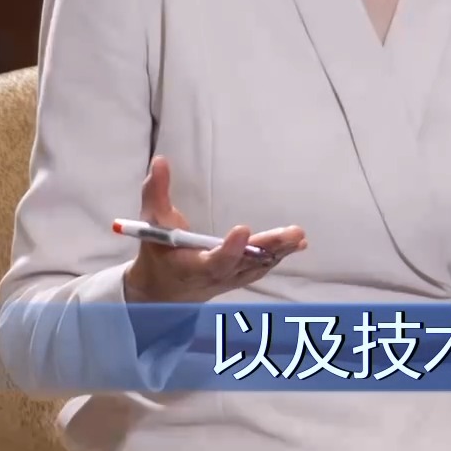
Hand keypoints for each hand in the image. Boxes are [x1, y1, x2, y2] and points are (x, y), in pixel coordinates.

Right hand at [123, 154, 306, 304]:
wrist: (167, 289)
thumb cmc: (160, 252)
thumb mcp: (152, 223)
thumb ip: (156, 193)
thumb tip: (161, 161)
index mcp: (193, 265)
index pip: (214, 260)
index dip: (229, 248)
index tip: (242, 229)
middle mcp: (216, 275)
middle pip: (245, 263)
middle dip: (268, 248)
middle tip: (292, 234)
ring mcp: (232, 278)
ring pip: (258, 265)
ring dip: (279, 251)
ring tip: (298, 236)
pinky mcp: (242, 276)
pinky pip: (263, 266)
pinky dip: (280, 255)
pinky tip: (298, 244)